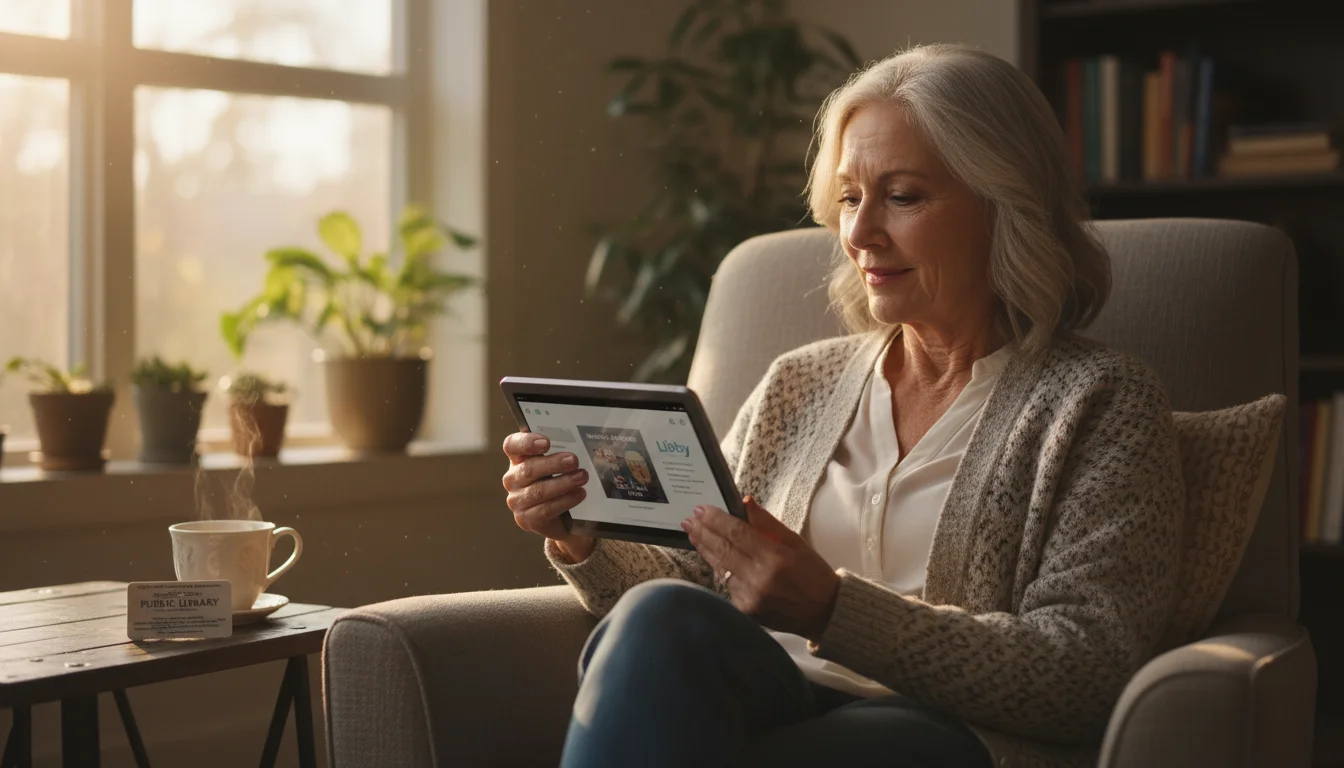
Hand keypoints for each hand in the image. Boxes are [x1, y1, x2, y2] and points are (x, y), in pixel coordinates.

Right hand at [502, 430, 594, 561]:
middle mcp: (512, 479)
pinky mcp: (526, 519)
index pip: (511, 446)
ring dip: (564, 482)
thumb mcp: (554, 465)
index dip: (526, 443)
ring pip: (538, 491)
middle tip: (574, 461)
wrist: (560, 518)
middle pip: (528, 469)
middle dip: (553, 464)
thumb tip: (578, 440)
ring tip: (582, 477)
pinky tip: (580, 494)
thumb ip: (558, 452)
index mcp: (517, 460)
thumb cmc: (555, 482)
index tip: (546, 443)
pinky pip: (546, 509)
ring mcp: (516, 501)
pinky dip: (565, 500)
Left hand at [682, 497, 840, 640]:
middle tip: (689, 520)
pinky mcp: (746, 611)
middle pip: (723, 550)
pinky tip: (712, 557)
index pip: (737, 533)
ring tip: (694, 534)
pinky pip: (727, 585)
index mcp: (775, 558)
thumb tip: (745, 503)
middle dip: (703, 532)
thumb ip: (768, 524)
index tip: (701, 510)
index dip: (716, 520)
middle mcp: (759, 578)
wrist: (824, 613)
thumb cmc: (813, 574)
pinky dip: (720, 570)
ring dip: (706, 550)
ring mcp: (750, 597)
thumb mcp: (796, 543)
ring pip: (720, 568)